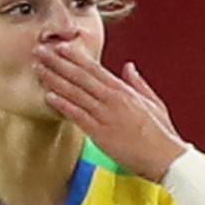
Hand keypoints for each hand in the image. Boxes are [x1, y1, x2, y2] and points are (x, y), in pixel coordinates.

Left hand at [34, 41, 186, 181]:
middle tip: (39, 50)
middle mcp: (112, 99)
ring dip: (54, 79)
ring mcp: (105, 115)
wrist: (166, 157)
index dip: (74, 56)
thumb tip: (128, 67)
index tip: (59, 46)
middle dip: (58, 61)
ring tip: (37, 68)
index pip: (94, 68)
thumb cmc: (161, 133)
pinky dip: (63, 104)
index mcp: (124, 90)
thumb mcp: (153, 102)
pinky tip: (49, 96)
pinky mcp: (101, 133)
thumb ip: (138, 83)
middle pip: (80, 76)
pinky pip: (78, 115)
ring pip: (75, 92)